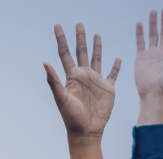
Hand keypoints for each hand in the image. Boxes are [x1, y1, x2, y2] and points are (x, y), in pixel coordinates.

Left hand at [44, 24, 121, 140]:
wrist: (86, 130)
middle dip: (80, 38)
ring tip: (96, 35)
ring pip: (97, 59)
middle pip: (81, 52)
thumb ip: (53, 80)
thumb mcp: (61, 98)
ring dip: (97, 47)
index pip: (65, 53)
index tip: (57, 25)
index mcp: (72, 76)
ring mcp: (96, 81)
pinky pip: (113, 74)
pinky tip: (117, 59)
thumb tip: (44, 62)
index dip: (61, 39)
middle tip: (79, 24)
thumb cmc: (71, 117)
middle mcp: (83, 76)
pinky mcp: (108, 89)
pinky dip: (116, 67)